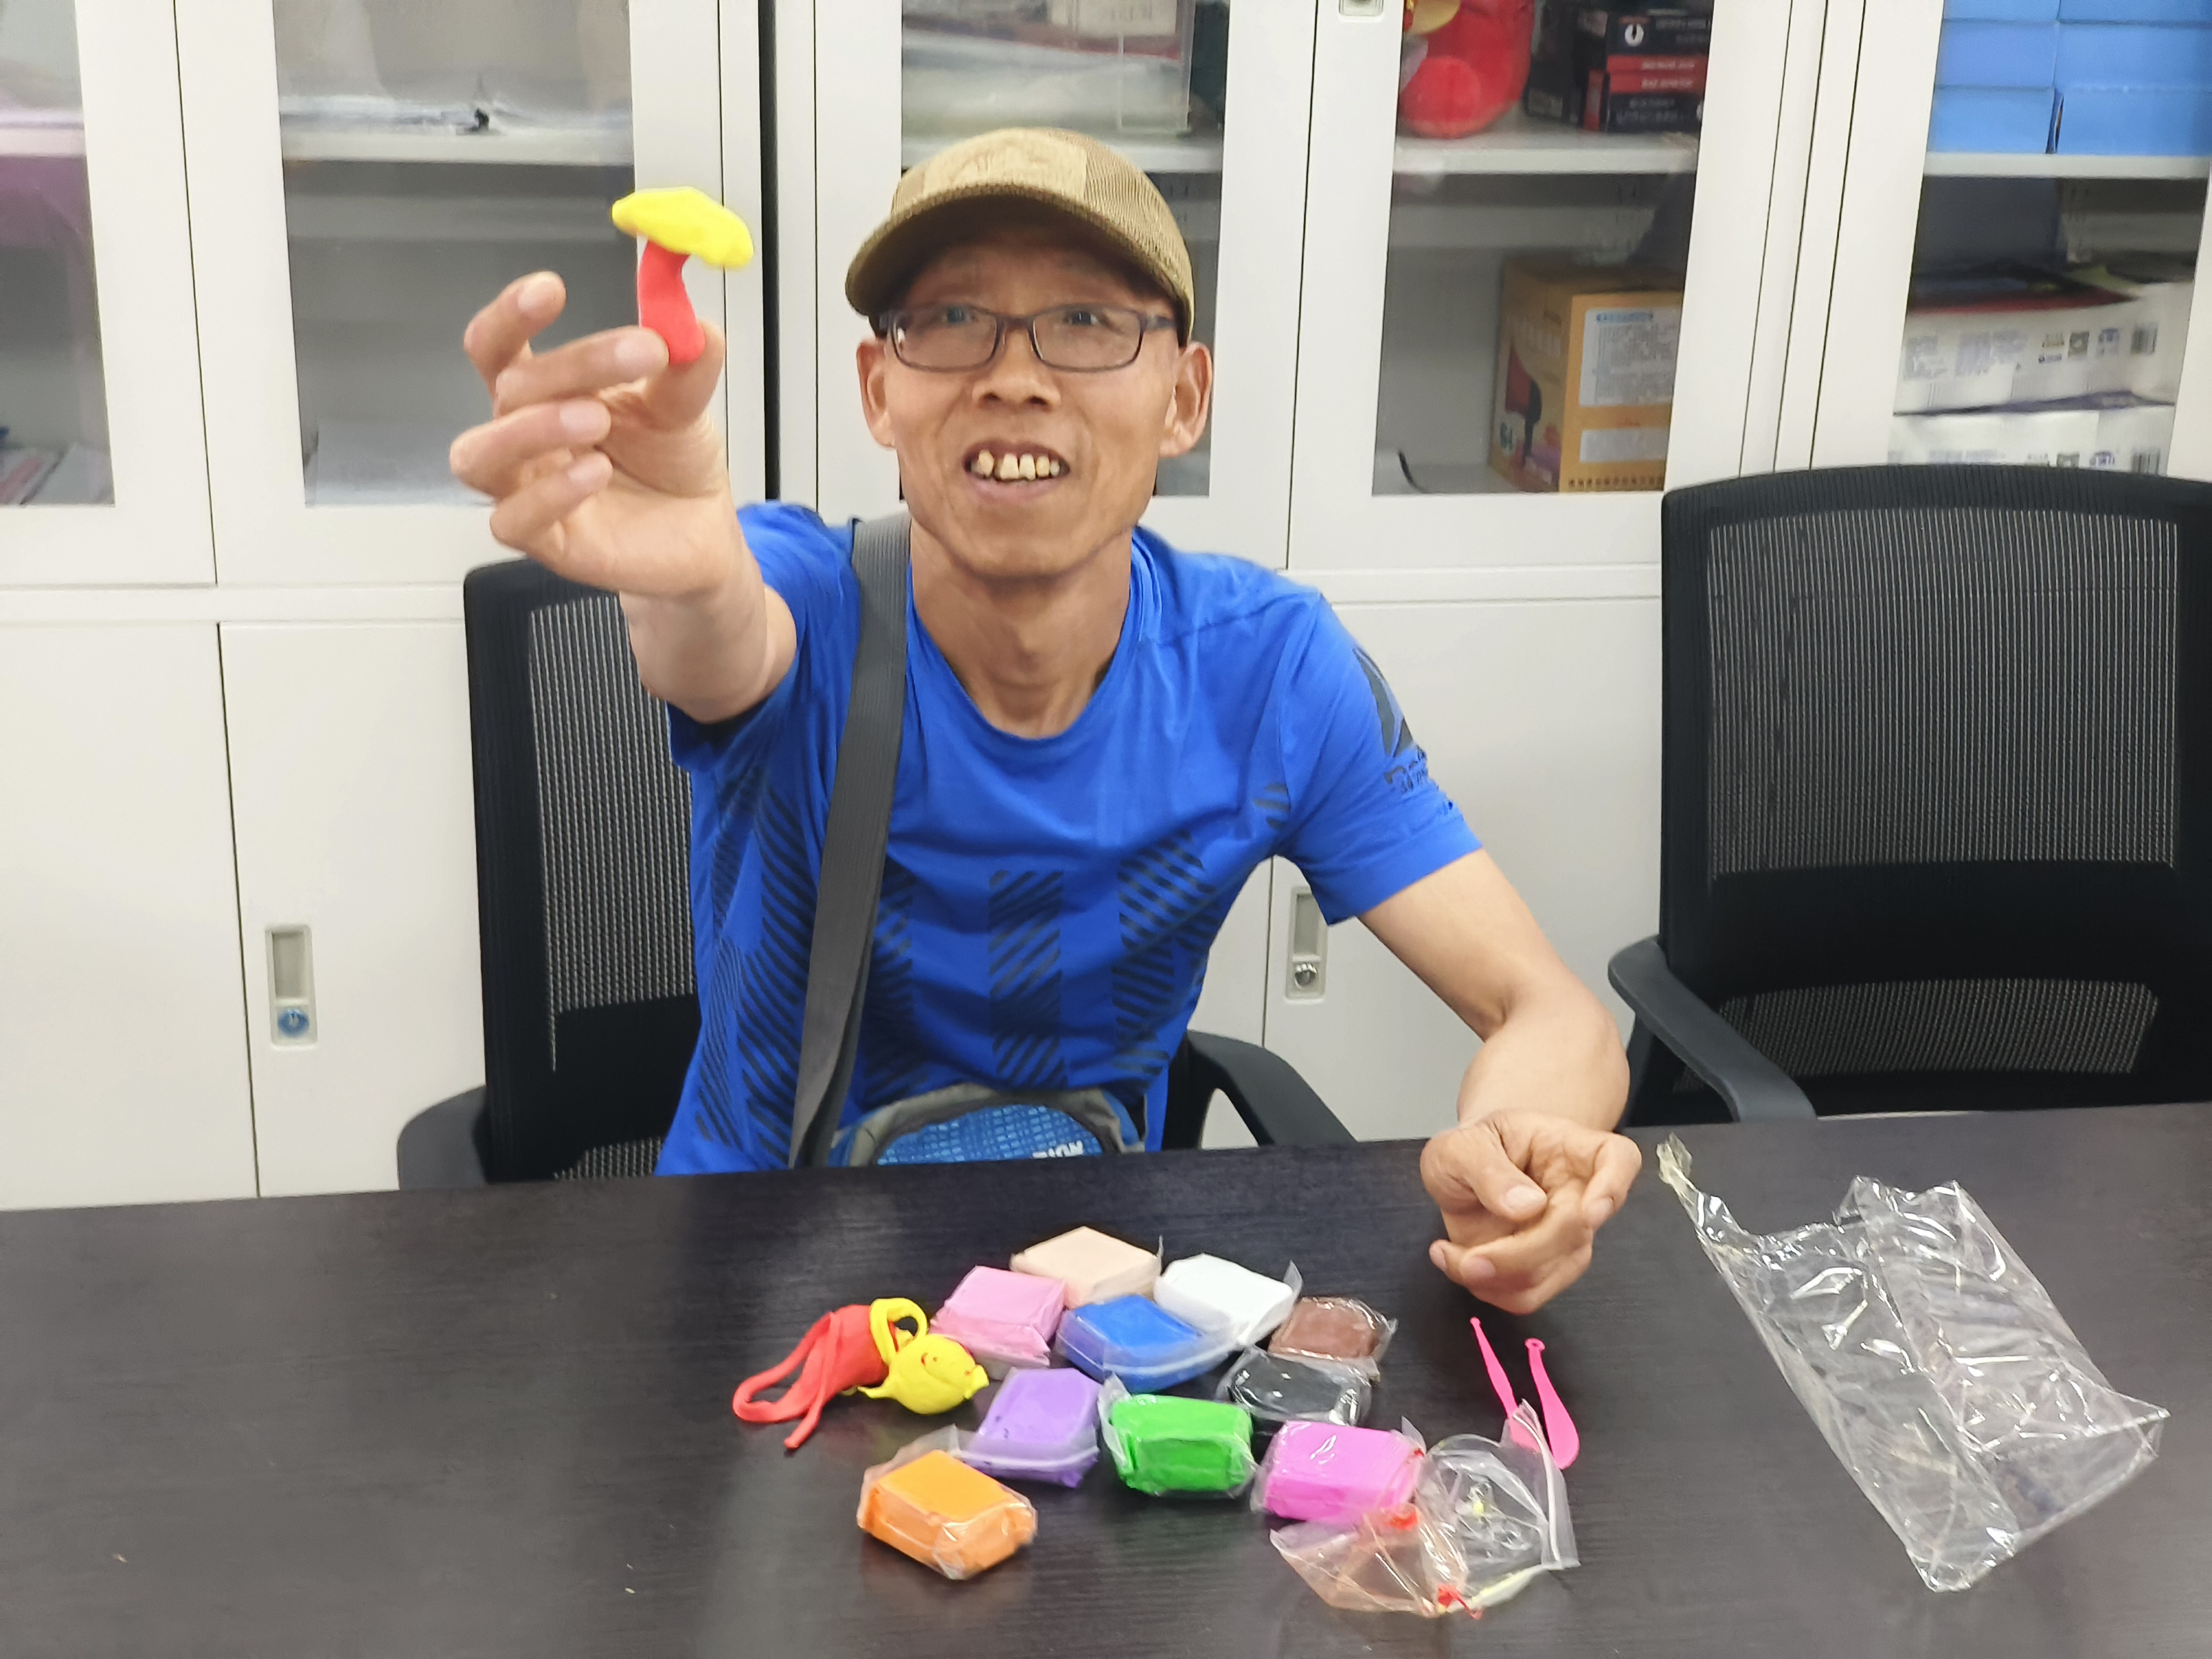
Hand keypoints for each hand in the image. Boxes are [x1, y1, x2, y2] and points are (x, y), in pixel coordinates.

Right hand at [451, 271, 738, 597]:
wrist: (701, 530)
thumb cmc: (672, 460)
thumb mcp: (684, 403)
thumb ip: (685, 365)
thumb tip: (690, 322)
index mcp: (543, 391)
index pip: (498, 345)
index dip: (511, 315)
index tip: (550, 288)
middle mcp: (522, 437)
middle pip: (508, 389)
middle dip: (571, 365)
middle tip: (641, 351)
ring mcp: (526, 491)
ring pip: (480, 457)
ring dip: (530, 430)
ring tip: (594, 417)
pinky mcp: (547, 543)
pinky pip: (516, 521)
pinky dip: (551, 493)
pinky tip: (595, 473)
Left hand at [1420, 1110, 1641, 1313]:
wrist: (1464, 1171)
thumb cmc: (1472, 1149)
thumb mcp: (1462, 1146)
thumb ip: (1488, 1169)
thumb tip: (1528, 1207)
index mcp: (1570, 1148)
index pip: (1619, 1159)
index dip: (1614, 1188)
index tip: (1589, 1214)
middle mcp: (1580, 1195)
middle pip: (1577, 1232)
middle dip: (1519, 1255)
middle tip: (1467, 1261)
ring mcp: (1569, 1236)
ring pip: (1555, 1273)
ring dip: (1499, 1279)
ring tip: (1448, 1257)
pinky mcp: (1547, 1268)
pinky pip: (1531, 1294)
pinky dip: (1491, 1291)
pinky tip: (1457, 1264)